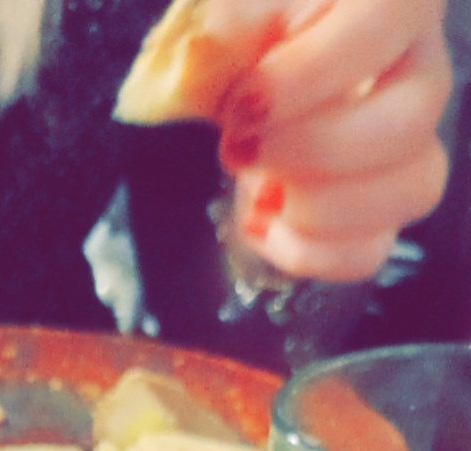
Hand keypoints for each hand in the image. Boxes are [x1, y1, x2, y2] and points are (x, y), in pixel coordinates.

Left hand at [209, 0, 452, 281]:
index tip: (243, 104)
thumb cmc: (255, 31)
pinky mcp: (381, 212)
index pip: (386, 25)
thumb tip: (204, 58)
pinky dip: (306, 252)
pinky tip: (263, 219)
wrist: (248, 77)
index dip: (310, 75)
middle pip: (407, 126)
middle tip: (238, 147)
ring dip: (314, 208)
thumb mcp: (237, 11)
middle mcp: (419, 74)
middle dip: (309, 151)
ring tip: (257, 186)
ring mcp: (410, 150)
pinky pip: (370, 252)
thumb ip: (228, 26)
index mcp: (393, 4)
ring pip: (409, 192)